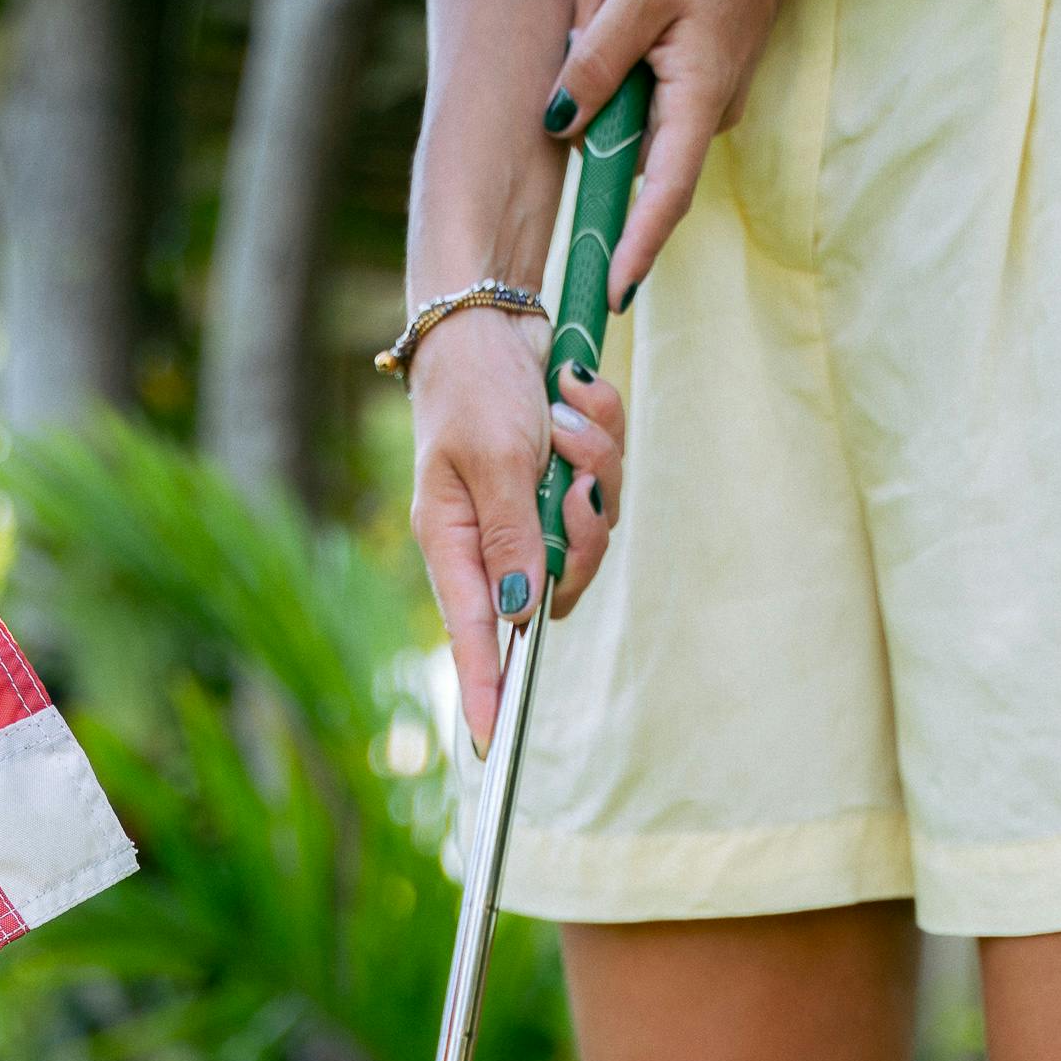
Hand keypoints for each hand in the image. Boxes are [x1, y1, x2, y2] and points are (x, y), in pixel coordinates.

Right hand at [408, 314, 625, 753]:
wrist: (488, 314)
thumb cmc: (473, 383)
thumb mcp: (495, 458)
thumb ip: (513, 536)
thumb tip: (522, 615)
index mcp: (453, 543)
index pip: (473, 636)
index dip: (484, 691)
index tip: (491, 746)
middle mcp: (493, 541)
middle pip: (561, 586)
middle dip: (586, 529)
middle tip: (576, 477)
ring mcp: (530, 514)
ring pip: (594, 530)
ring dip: (598, 465)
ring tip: (567, 411)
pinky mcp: (560, 484)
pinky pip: (607, 485)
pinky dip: (605, 437)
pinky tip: (576, 395)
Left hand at [550, 0, 861, 299]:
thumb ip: (597, 58)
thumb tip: (560, 124)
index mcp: (697, 102)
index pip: (663, 196)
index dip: (637, 248)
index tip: (614, 293)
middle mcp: (702, 114)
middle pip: (624, 136)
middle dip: (590, 79)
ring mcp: (698, 98)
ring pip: (624, 101)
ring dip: (600, 38)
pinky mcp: (691, 77)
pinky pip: (638, 75)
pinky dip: (616, 31)